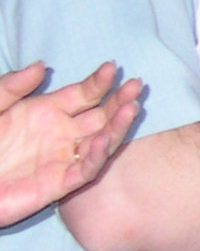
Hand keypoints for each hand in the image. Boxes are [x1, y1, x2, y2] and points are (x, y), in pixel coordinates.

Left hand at [0, 62, 143, 225]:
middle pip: (100, 116)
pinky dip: (96, 157)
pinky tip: (102, 140)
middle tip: (136, 86)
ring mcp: (62, 159)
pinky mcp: (58, 184)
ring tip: (131, 109)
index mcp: (47, 112)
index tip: (112, 68)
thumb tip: (42, 66)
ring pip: (101, 142)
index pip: (83, 94)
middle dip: (120, 101)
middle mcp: (61, 134)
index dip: (99, 82)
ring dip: (118, 127)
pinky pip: (85, 171)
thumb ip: (12, 86)